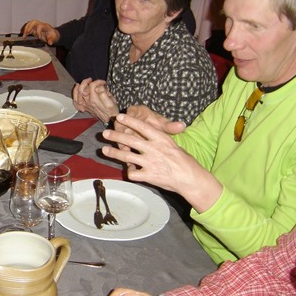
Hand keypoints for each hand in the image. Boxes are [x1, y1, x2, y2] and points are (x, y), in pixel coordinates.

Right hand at [22, 20, 59, 44]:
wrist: (52, 33)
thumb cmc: (52, 34)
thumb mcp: (54, 37)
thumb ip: (51, 40)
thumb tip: (50, 43)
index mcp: (45, 26)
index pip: (40, 26)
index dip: (38, 31)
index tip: (39, 37)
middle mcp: (40, 24)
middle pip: (34, 22)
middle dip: (30, 26)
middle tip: (27, 32)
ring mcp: (36, 26)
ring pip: (30, 24)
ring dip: (26, 29)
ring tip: (24, 35)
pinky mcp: (34, 29)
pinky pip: (28, 28)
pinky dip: (25, 32)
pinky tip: (24, 36)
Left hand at [72, 78, 116, 122]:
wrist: (110, 119)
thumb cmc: (111, 110)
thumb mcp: (112, 100)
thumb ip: (104, 93)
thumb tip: (99, 87)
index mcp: (95, 100)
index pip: (92, 86)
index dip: (98, 81)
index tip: (103, 82)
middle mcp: (88, 102)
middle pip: (82, 88)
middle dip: (86, 81)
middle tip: (91, 80)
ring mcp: (85, 105)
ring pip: (77, 94)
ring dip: (79, 86)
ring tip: (82, 83)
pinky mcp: (84, 107)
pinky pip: (76, 102)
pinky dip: (75, 95)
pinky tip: (77, 89)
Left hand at [102, 113, 221, 212]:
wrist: (191, 179)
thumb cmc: (185, 162)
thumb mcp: (174, 145)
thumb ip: (161, 139)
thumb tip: (153, 131)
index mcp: (161, 139)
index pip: (143, 127)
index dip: (130, 120)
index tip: (120, 116)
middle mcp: (154, 149)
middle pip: (130, 140)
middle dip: (115, 135)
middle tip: (105, 133)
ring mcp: (150, 162)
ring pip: (126, 156)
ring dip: (114, 152)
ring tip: (104, 150)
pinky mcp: (148, 175)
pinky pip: (133, 173)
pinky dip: (129, 172)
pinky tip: (128, 172)